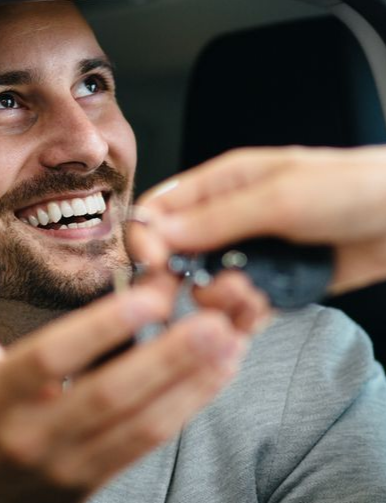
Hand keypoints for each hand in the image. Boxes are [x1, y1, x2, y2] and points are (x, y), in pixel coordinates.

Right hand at [0, 246, 253, 502]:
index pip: (52, 358)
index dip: (102, 329)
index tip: (148, 297)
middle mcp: (32, 435)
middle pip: (109, 395)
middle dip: (168, 358)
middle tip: (214, 321)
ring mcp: (63, 466)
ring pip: (137, 426)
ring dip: (189, 385)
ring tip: (228, 344)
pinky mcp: (88, 486)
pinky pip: (142, 447)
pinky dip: (181, 411)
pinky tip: (212, 379)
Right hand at [128, 146, 385, 294]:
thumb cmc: (354, 189)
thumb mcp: (279, 198)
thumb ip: (216, 219)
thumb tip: (156, 233)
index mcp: (223, 183)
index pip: (160, 210)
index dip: (148, 241)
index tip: (158, 269)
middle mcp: (231, 219)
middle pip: (177, 256)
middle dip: (183, 281)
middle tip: (202, 298)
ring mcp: (254, 255)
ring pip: (209, 289)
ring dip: (222, 302)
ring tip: (251, 298)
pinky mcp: (277, 285)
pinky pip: (242, 310)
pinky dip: (244, 319)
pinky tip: (258, 315)